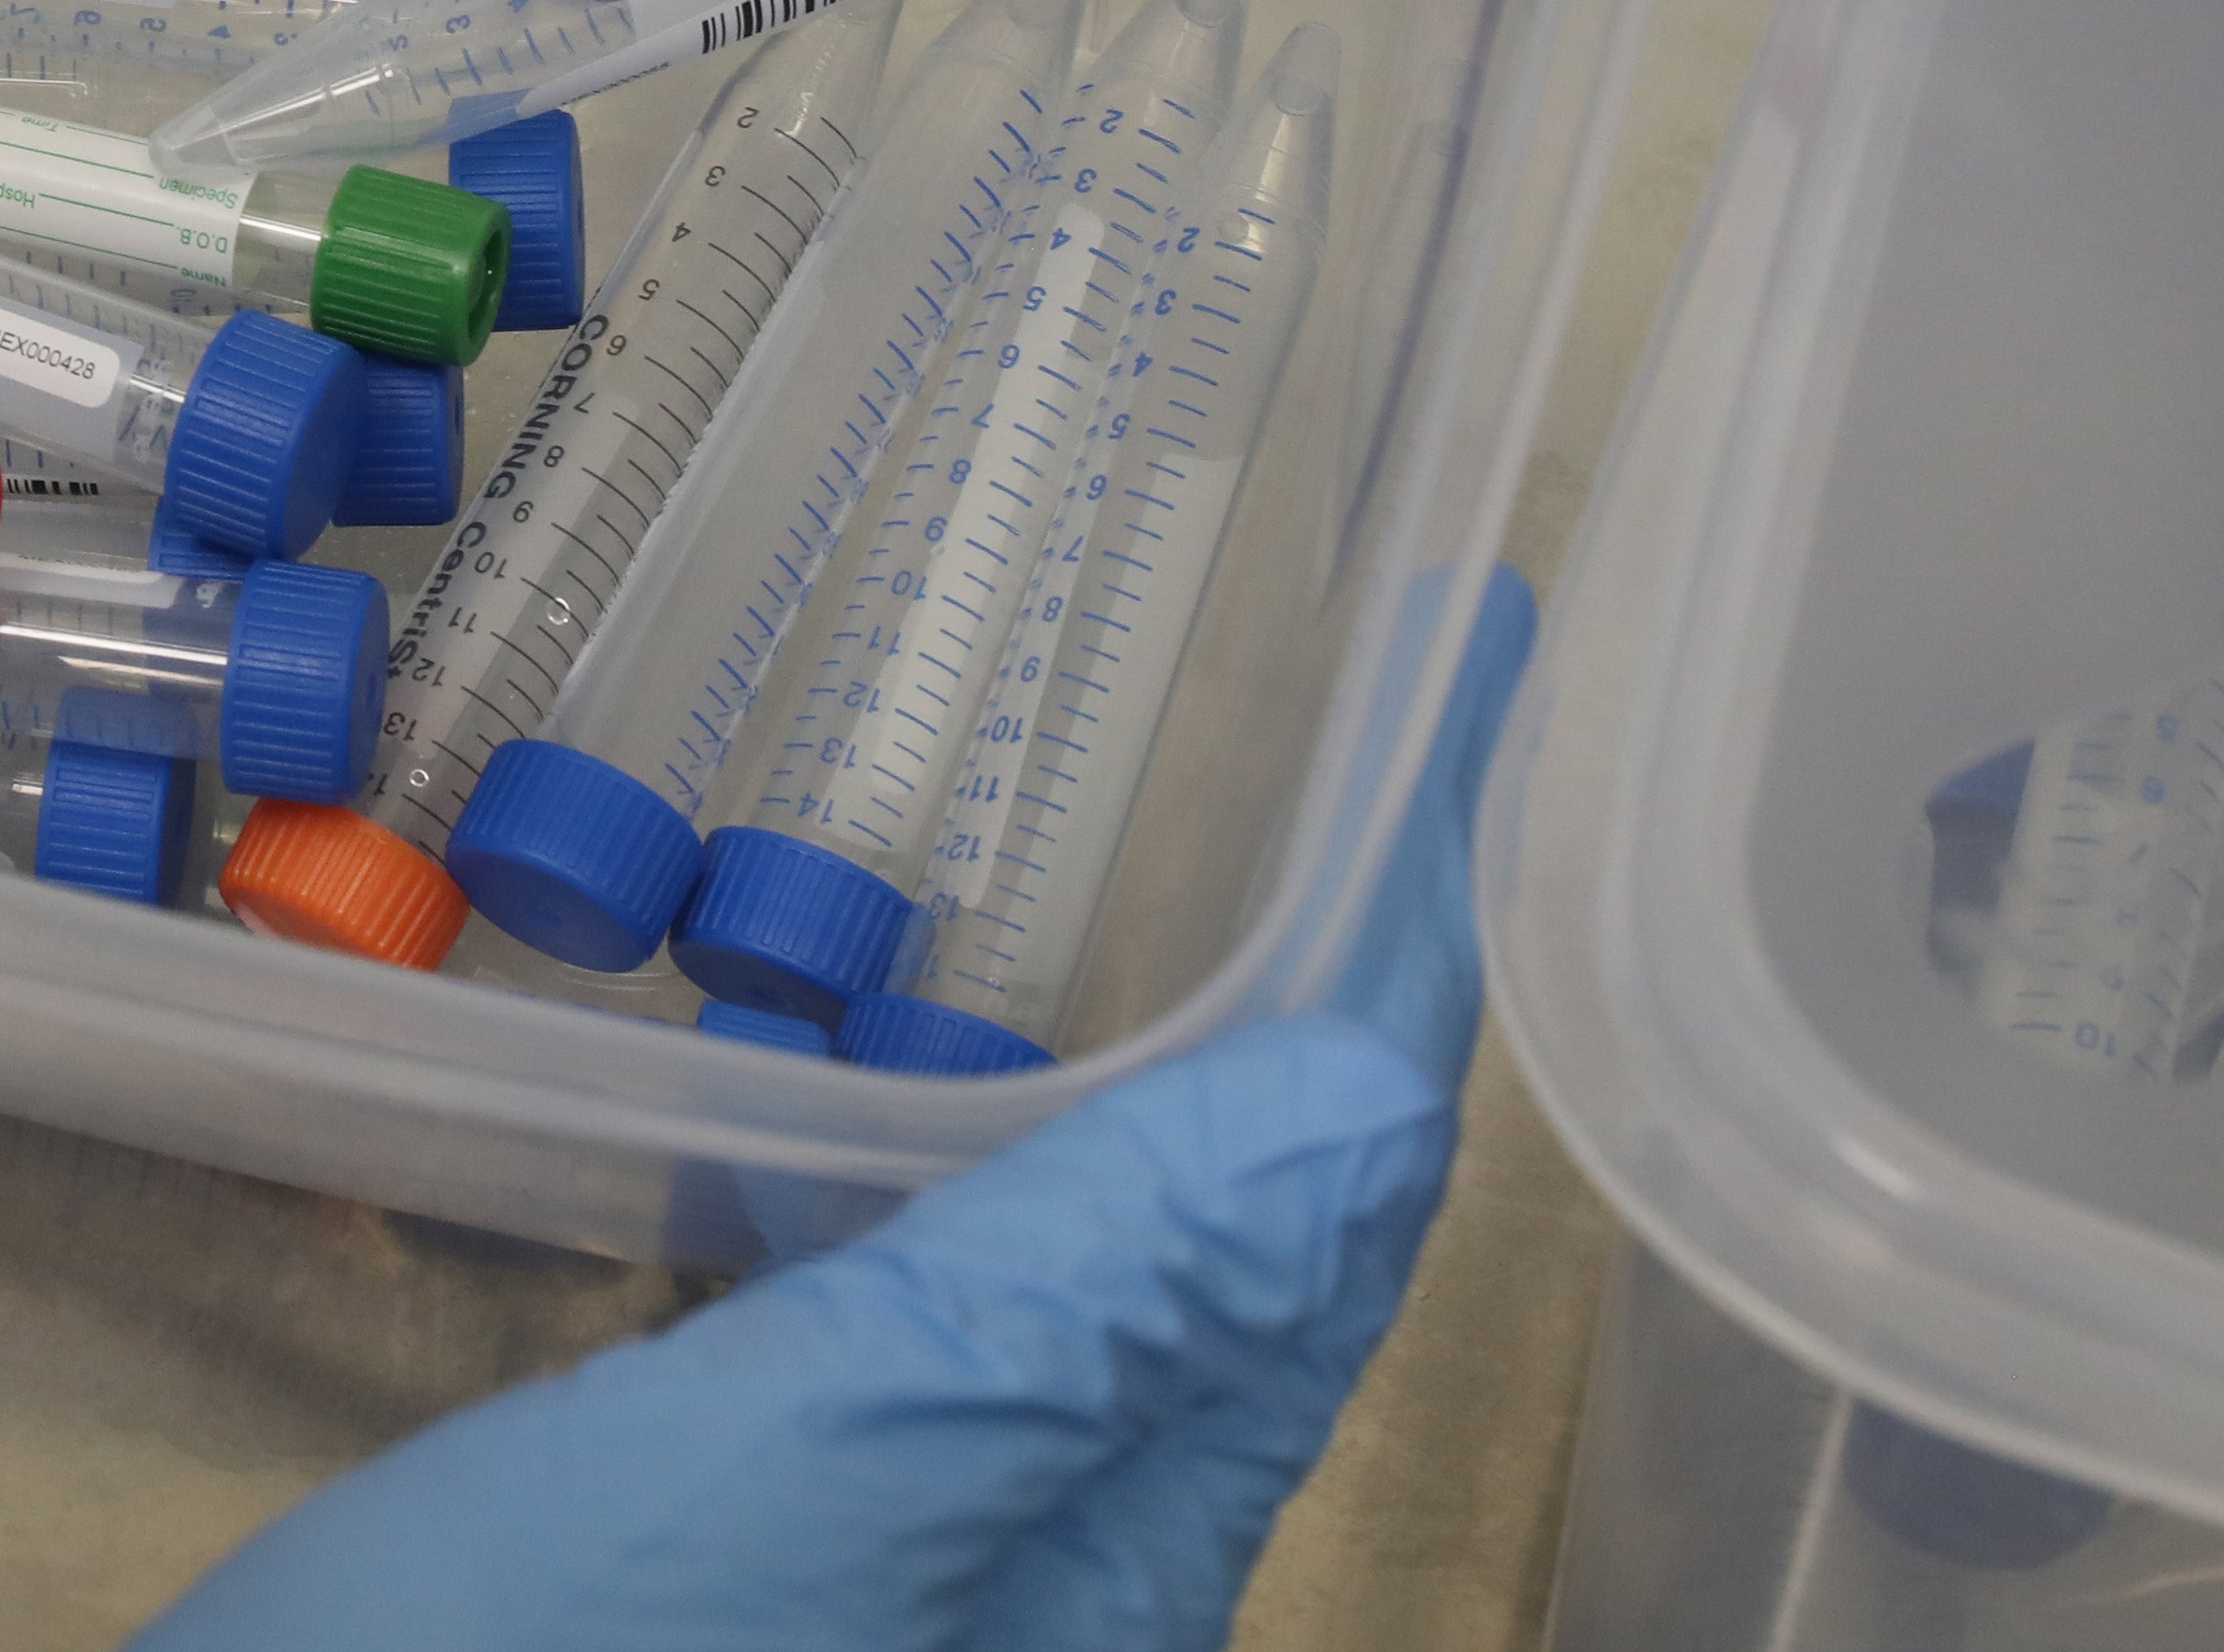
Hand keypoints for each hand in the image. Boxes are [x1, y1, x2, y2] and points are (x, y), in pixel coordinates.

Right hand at [137, 572, 1536, 1651]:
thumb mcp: (787, 1491)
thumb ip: (1062, 1306)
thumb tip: (1357, 1093)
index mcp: (1115, 1557)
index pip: (1336, 1197)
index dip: (1411, 926)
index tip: (1469, 663)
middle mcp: (1051, 1573)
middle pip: (1262, 1235)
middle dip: (1328, 975)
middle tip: (1350, 719)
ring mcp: (905, 1575)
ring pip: (1107, 1279)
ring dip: (1171, 1059)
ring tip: (1187, 858)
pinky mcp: (754, 1568)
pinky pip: (940, 1326)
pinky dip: (965, 1162)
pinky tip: (866, 1097)